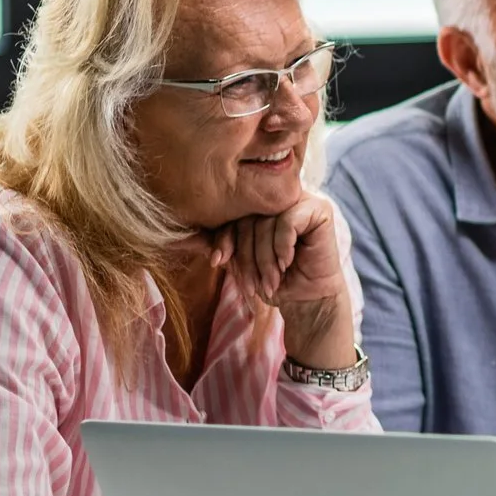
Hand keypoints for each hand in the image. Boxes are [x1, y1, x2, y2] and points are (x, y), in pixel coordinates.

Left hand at [211, 190, 354, 368]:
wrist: (307, 298)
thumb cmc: (274, 279)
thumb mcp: (239, 262)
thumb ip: (216, 246)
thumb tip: (176, 238)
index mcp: (258, 205)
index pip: (233, 215)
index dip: (223, 239)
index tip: (217, 262)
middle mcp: (278, 198)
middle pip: (249, 219)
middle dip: (247, 257)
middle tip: (252, 285)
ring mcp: (300, 200)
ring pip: (267, 223)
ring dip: (266, 259)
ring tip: (271, 281)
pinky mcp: (319, 209)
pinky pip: (289, 221)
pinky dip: (283, 246)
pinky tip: (287, 263)